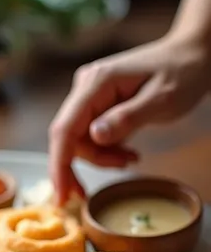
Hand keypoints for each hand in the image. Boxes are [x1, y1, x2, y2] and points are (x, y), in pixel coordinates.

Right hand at [48, 33, 210, 203]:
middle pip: (70, 138)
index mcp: (97, 83)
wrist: (191, 55)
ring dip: (103, 157)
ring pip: (80, 141)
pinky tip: (128, 150)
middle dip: (92, 161)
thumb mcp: (162, 100)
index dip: (59, 164)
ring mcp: (89, 96)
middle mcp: (85, 88)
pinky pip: (91, 137)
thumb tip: (94, 136)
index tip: (63, 195)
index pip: (64, 129)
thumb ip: (127, 118)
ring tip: (131, 157)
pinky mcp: (96, 104)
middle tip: (122, 168)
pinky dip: (107, 150)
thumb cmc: (182, 73)